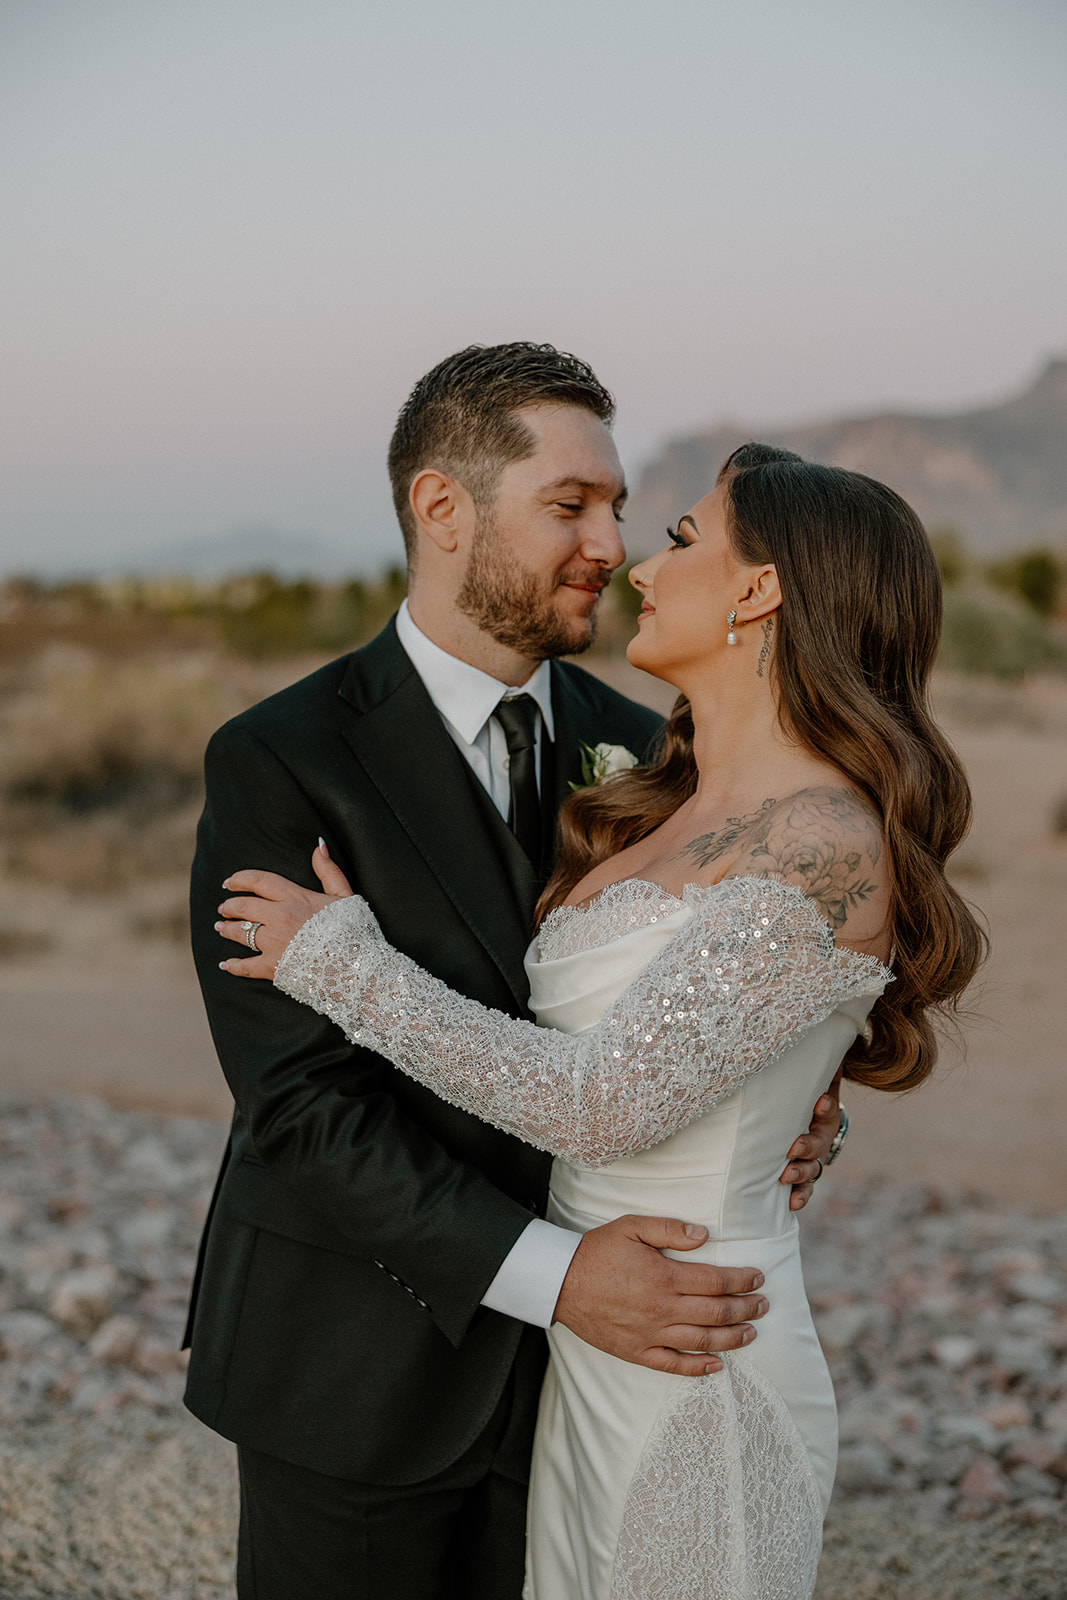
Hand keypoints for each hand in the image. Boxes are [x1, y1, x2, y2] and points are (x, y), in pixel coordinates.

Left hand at [216, 842, 353, 978]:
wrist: (356, 966)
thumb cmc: (354, 931)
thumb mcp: (345, 895)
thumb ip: (329, 871)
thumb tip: (319, 846)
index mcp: (295, 897)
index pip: (259, 881)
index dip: (240, 879)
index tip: (229, 883)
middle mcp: (279, 917)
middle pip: (244, 906)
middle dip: (229, 906)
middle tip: (223, 908)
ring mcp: (274, 942)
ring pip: (240, 933)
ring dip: (227, 930)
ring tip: (221, 928)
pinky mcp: (272, 967)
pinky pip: (244, 966)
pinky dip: (232, 965)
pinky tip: (225, 965)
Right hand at [552, 1215, 767, 1376]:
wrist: (560, 1282)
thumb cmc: (597, 1251)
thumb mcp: (631, 1227)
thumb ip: (669, 1229)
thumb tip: (703, 1235)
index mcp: (664, 1276)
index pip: (715, 1280)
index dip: (741, 1280)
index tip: (757, 1277)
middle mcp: (662, 1309)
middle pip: (715, 1312)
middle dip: (745, 1308)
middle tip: (763, 1305)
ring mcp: (651, 1334)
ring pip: (701, 1341)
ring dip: (731, 1338)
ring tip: (751, 1333)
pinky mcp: (637, 1352)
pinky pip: (674, 1365)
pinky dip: (698, 1368)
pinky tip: (716, 1365)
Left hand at [778, 1067, 841, 1211]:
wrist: (809, 1117)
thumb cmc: (804, 1096)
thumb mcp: (811, 1079)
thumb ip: (813, 1063)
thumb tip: (814, 1028)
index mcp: (823, 1114)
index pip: (828, 1109)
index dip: (826, 1107)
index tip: (820, 1102)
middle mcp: (821, 1138)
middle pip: (818, 1143)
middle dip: (807, 1146)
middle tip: (794, 1147)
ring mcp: (813, 1158)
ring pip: (811, 1169)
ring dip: (800, 1174)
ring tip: (786, 1176)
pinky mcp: (803, 1174)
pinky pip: (805, 1189)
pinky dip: (800, 1197)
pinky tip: (791, 1204)